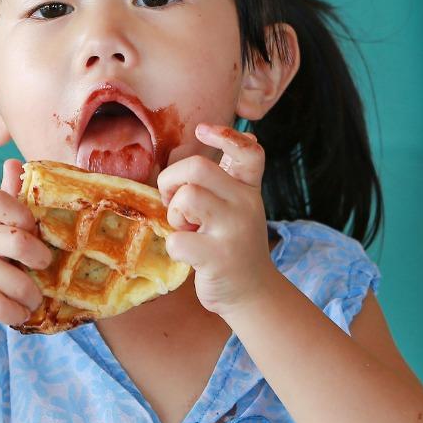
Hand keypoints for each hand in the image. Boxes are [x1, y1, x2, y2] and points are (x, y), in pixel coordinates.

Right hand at [0, 159, 51, 326]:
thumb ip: (5, 197)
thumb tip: (14, 162)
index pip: (0, 200)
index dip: (23, 213)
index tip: (32, 227)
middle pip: (18, 241)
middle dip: (41, 259)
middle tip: (43, 267)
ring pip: (17, 282)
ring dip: (32, 296)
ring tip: (33, 299)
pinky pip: (2, 307)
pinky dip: (16, 313)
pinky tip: (19, 312)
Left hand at [156, 123, 279, 315]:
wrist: (252, 292)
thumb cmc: (232, 244)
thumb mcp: (235, 208)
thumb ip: (219, 184)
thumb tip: (181, 160)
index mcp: (248, 189)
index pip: (248, 151)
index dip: (225, 135)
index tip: (202, 131)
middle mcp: (245, 204)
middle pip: (198, 168)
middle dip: (171, 180)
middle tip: (172, 201)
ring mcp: (233, 230)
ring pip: (187, 197)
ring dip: (175, 214)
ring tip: (187, 229)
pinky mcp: (219, 257)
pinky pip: (177, 240)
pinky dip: (174, 248)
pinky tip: (189, 254)